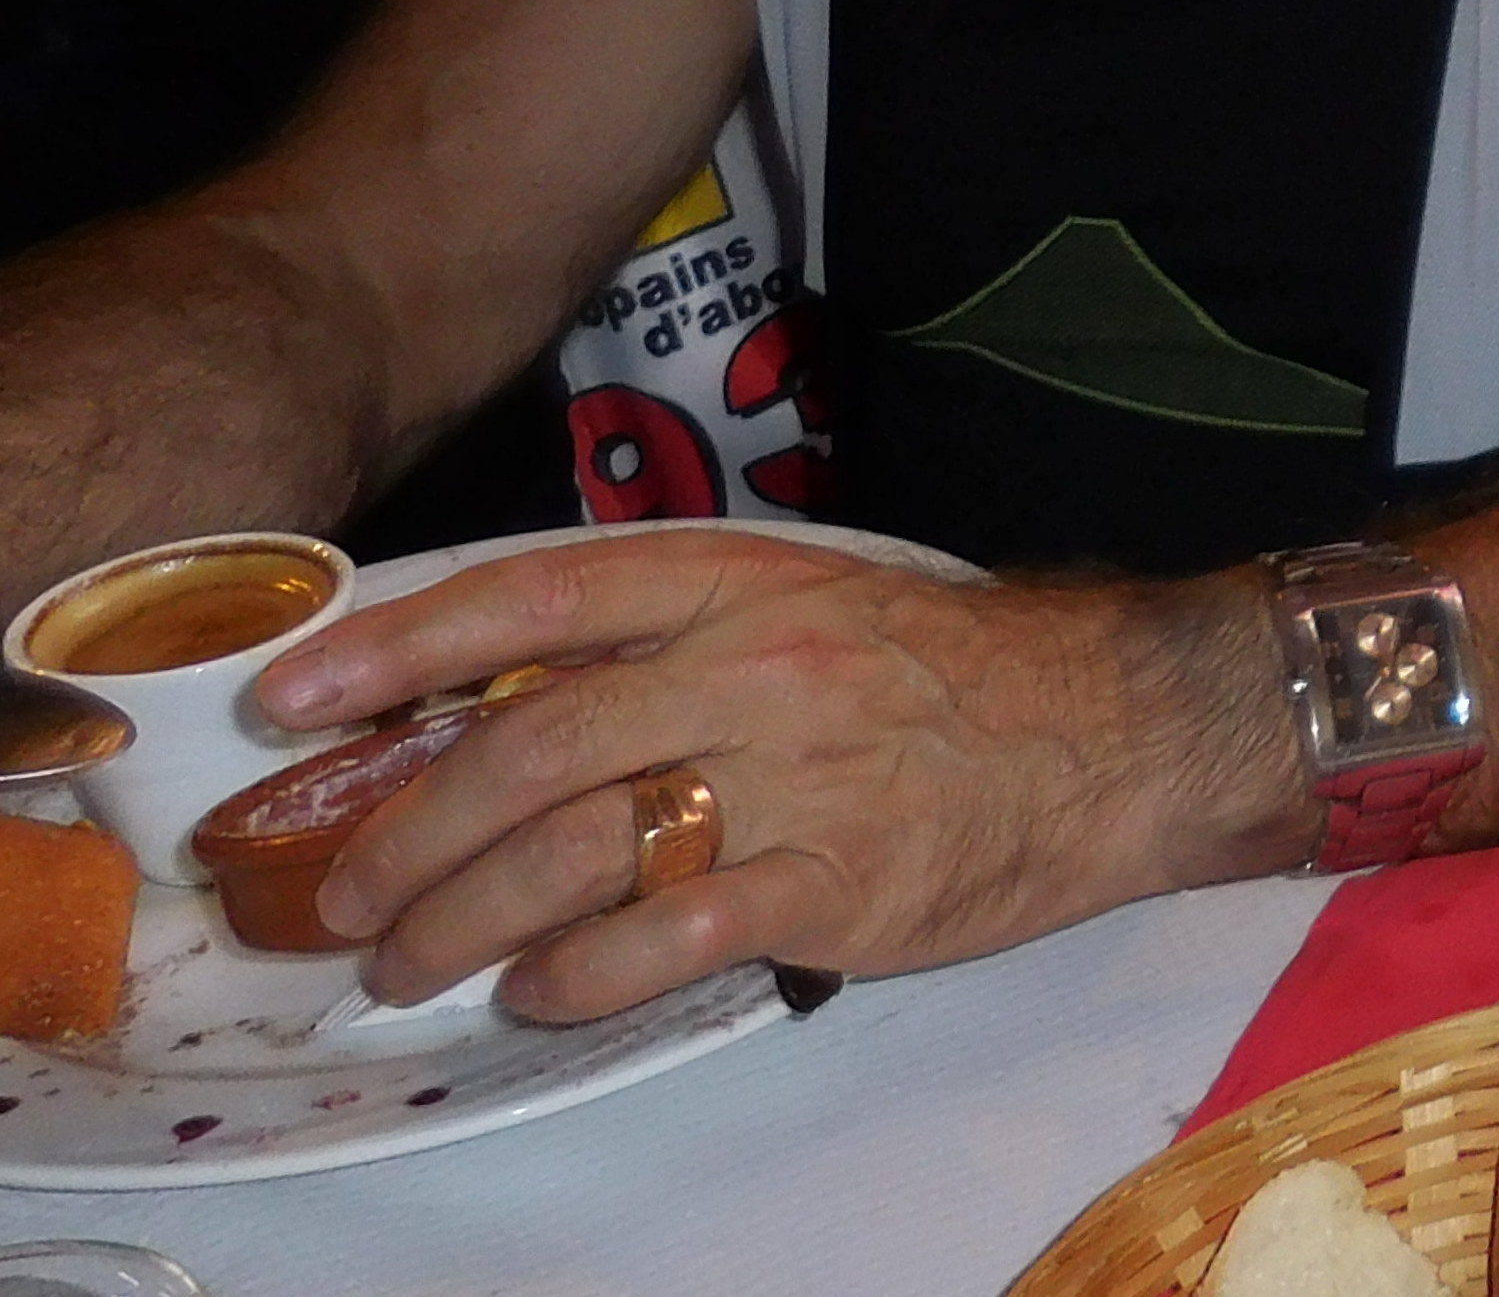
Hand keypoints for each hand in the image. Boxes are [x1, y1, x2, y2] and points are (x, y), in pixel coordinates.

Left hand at [252, 532, 1298, 1020]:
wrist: (1122, 729)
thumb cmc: (954, 673)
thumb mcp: (815, 605)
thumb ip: (678, 641)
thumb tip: (508, 701)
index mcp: (745, 583)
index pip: (540, 599)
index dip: (405, 646)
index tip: (298, 701)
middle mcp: (761, 667)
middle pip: (532, 750)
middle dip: (409, 835)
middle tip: (346, 897)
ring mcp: (803, 776)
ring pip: (581, 851)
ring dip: (465, 924)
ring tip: (412, 965)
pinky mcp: (843, 882)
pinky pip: (672, 936)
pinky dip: (582, 975)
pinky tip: (542, 991)